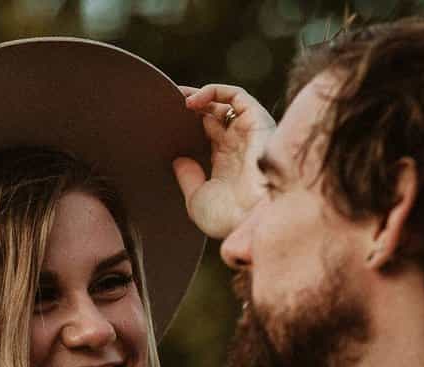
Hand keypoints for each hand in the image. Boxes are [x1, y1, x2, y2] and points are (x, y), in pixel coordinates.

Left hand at [174, 84, 273, 238]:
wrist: (252, 218)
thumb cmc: (228, 218)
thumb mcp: (197, 201)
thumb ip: (188, 179)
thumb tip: (179, 160)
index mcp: (227, 164)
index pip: (207, 133)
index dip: (188, 124)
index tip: (166, 121)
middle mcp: (239, 145)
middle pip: (214, 115)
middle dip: (191, 107)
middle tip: (168, 104)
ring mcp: (248, 132)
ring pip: (225, 102)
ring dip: (200, 95)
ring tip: (177, 98)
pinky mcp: (256, 120)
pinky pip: (236, 95)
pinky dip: (213, 92)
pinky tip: (192, 101)